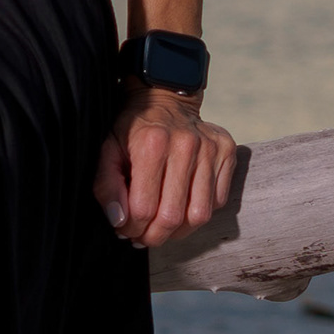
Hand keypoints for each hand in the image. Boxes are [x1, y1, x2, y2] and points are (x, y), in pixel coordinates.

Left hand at [93, 85, 234, 248]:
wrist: (165, 97)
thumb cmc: (133, 128)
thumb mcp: (108, 150)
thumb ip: (106, 186)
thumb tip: (118, 220)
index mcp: (152, 144)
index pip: (144, 208)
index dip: (131, 228)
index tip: (125, 229)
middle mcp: (185, 145)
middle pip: (173, 217)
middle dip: (154, 236)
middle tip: (142, 237)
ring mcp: (210, 149)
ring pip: (200, 215)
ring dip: (178, 232)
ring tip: (163, 228)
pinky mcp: (227, 151)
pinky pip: (218, 201)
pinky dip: (199, 212)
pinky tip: (182, 206)